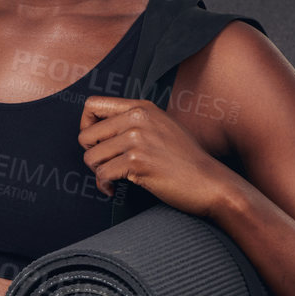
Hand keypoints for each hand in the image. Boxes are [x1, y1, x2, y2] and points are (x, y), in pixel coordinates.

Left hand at [78, 94, 231, 217]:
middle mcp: (137, 118)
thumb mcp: (162, 127)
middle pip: (85, 135)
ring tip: (112, 179)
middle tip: (106, 166)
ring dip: (97, 172)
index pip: (91, 105)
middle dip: (92, 155)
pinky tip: (114, 190)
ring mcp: (137, 139)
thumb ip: (134, 122)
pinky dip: (104, 186)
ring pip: (90, 157)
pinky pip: (102, 174)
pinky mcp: (137, 161)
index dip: (85, 126)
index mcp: (141, 107)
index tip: (95, 143)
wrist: (209, 182)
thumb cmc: (184, 160)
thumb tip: (98, 130)